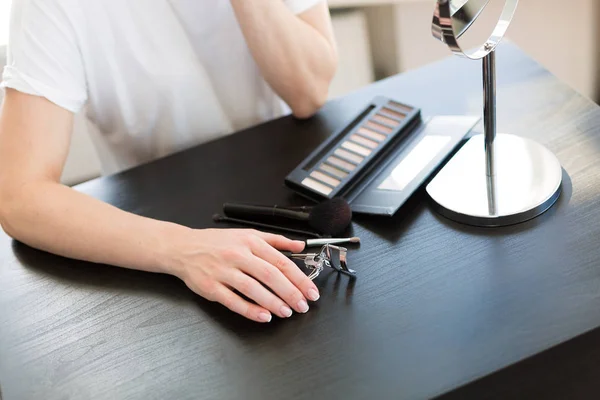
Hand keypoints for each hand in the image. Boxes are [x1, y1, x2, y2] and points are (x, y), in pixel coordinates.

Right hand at [170, 228, 319, 321]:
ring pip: (252, 288)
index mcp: (249, 241)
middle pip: (269, 274)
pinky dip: (250, 310)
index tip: (310, 291)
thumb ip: (275, 241)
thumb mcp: (247, 234)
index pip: (280, 260)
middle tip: (303, 305)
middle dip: (290, 292)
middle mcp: (237, 254)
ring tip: (286, 312)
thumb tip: (300, 246)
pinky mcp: (211, 287)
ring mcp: (223, 271)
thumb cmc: (216, 242)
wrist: (183, 248)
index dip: (298, 278)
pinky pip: (233, 301)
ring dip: (272, 302)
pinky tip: (263, 316)